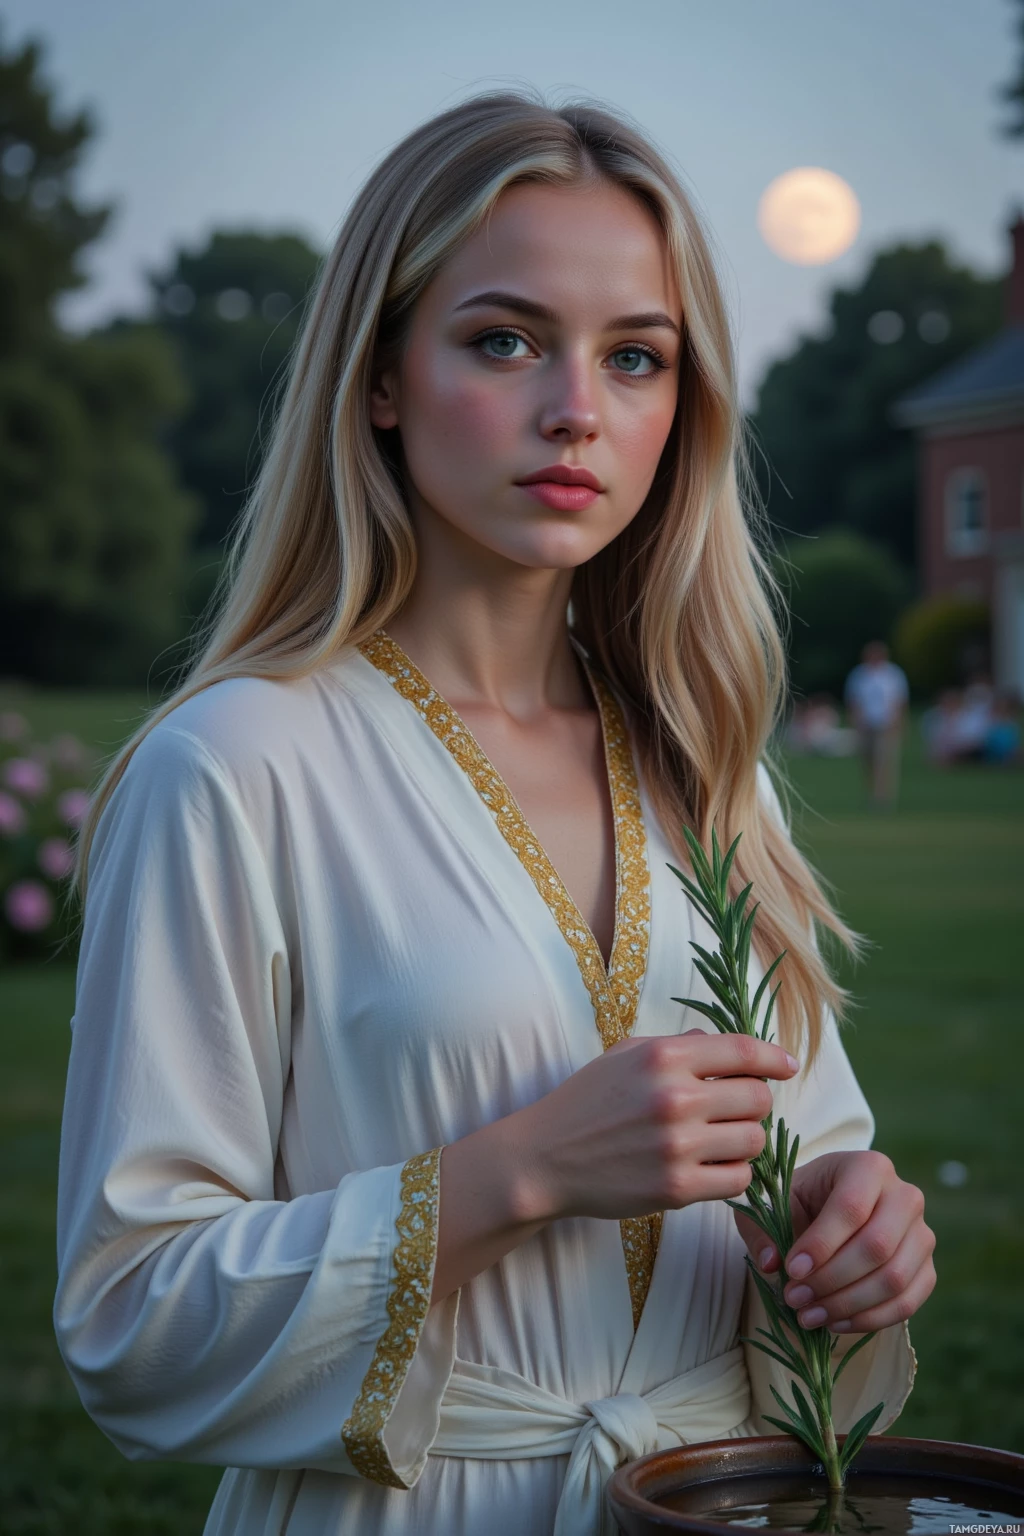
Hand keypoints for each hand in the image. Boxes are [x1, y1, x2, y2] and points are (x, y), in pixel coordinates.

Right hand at [515, 1028, 798, 1224]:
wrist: (545, 1158)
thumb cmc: (585, 1101)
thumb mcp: (625, 1055)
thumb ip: (676, 1045)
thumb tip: (717, 1041)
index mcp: (664, 1056)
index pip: (743, 1050)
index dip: (774, 1058)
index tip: (788, 1066)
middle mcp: (675, 1097)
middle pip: (758, 1099)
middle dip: (756, 1103)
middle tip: (737, 1110)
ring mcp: (678, 1146)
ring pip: (755, 1141)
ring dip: (747, 1141)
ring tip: (722, 1140)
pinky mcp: (677, 1188)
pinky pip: (739, 1181)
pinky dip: (735, 1174)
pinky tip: (714, 1167)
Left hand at [733, 1150, 935, 1334]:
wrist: (833, 1210)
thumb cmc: (803, 1201)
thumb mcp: (774, 1204)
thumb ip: (764, 1230)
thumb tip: (771, 1264)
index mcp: (868, 1167)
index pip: (851, 1208)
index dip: (821, 1244)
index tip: (791, 1270)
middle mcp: (905, 1196)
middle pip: (877, 1246)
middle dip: (832, 1280)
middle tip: (795, 1298)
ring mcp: (922, 1233)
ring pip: (894, 1279)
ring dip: (848, 1305)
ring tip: (809, 1315)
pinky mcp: (926, 1268)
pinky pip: (907, 1302)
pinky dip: (870, 1320)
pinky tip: (835, 1323)